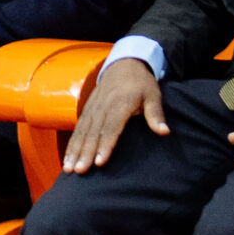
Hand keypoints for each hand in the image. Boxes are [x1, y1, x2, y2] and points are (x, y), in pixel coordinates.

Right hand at [63, 56, 165, 173]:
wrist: (124, 63)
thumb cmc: (141, 83)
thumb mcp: (153, 95)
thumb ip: (156, 115)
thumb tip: (164, 132)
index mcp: (119, 104)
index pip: (111, 128)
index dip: (105, 145)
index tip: (99, 162)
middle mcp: (102, 107)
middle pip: (92, 133)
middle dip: (85, 153)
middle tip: (79, 171)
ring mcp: (92, 108)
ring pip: (81, 132)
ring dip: (74, 151)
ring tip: (69, 169)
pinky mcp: (87, 110)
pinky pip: (77, 129)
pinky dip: (72, 144)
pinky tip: (68, 158)